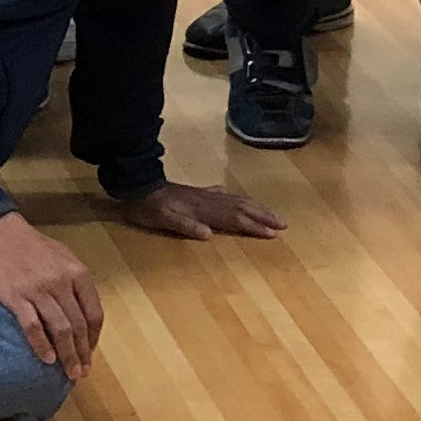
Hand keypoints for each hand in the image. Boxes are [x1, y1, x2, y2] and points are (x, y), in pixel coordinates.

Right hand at [0, 212, 104, 380]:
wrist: (1, 233)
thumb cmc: (35, 247)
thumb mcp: (65, 257)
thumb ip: (78, 284)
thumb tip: (86, 316)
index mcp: (78, 273)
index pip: (94, 313)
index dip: (94, 338)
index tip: (90, 353)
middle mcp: (61, 283)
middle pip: (78, 326)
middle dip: (82, 353)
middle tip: (82, 372)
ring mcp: (38, 291)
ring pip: (59, 330)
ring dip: (67, 355)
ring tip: (69, 372)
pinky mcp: (16, 297)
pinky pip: (32, 327)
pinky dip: (41, 345)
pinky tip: (47, 359)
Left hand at [120, 181, 284, 242]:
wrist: (136, 185)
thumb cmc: (148, 208)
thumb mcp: (163, 220)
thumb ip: (185, 226)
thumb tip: (208, 234)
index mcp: (203, 209)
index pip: (234, 218)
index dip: (254, 226)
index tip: (274, 233)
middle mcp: (208, 200)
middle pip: (241, 207)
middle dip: (263, 216)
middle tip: (283, 224)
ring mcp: (203, 195)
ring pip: (235, 200)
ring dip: (255, 207)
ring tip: (270, 213)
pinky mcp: (196, 193)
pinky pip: (223, 196)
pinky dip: (235, 199)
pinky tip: (235, 199)